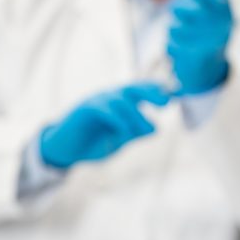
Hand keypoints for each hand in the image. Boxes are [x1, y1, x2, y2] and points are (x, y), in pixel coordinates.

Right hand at [38, 82, 169, 168]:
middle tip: (166, 101)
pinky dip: (118, 122)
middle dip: (151, 92)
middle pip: (133, 87)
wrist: (64, 151)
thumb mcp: (119, 140)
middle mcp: (109, 97)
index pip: (141, 90)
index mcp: (120, 102)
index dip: (158, 90)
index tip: (175, 92)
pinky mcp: (85, 109)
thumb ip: (135, 133)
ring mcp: (96, 100)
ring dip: (134, 118)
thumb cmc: (93, 144)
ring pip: (122, 101)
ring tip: (136, 135)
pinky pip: (106, 110)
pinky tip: (122, 135)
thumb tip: (156, 128)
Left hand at [167, 0, 231, 93]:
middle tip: (177, 9)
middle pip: (186, 10)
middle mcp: (219, 27)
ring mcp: (206, 43)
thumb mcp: (218, 12)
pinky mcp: (192, 58)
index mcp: (225, 12)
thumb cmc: (212, 31)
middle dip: (178, 8)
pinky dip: (172, 43)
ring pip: (175, 27)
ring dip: (174, 27)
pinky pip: (171, 43)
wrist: (212, 66)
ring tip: (182, 31)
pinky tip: (182, 46)